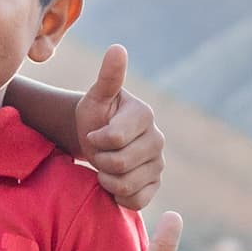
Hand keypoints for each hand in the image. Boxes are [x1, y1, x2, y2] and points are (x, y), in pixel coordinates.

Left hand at [75, 45, 164, 212]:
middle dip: (99, 160)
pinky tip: (114, 183)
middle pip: (119, 164)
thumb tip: (117, 48)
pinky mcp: (155, 186)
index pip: (114, 138)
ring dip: (106, 180)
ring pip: (126, 185)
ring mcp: (158, 164)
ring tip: (104, 167)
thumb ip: (108, 77)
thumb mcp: (95, 97)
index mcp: (144, 115)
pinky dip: (118, 197)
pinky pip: (136, 202)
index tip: (93, 134)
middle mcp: (157, 139)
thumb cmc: (94, 117)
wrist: (96, 142)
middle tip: (97, 153)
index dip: (95, 140)